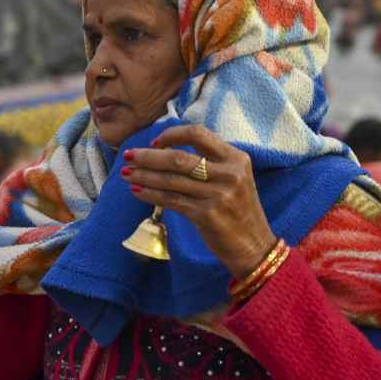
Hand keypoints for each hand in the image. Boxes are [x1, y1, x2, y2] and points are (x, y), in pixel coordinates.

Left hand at [122, 125, 276, 279]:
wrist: (254, 245)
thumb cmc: (237, 209)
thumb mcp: (234, 178)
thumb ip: (210, 161)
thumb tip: (166, 149)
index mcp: (236, 158)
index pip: (198, 133)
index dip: (171, 135)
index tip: (154, 142)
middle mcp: (229, 173)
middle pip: (178, 157)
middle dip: (147, 157)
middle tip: (128, 157)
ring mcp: (218, 194)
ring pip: (170, 179)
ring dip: (143, 176)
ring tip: (126, 174)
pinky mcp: (207, 215)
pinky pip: (171, 200)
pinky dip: (150, 195)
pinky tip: (136, 192)